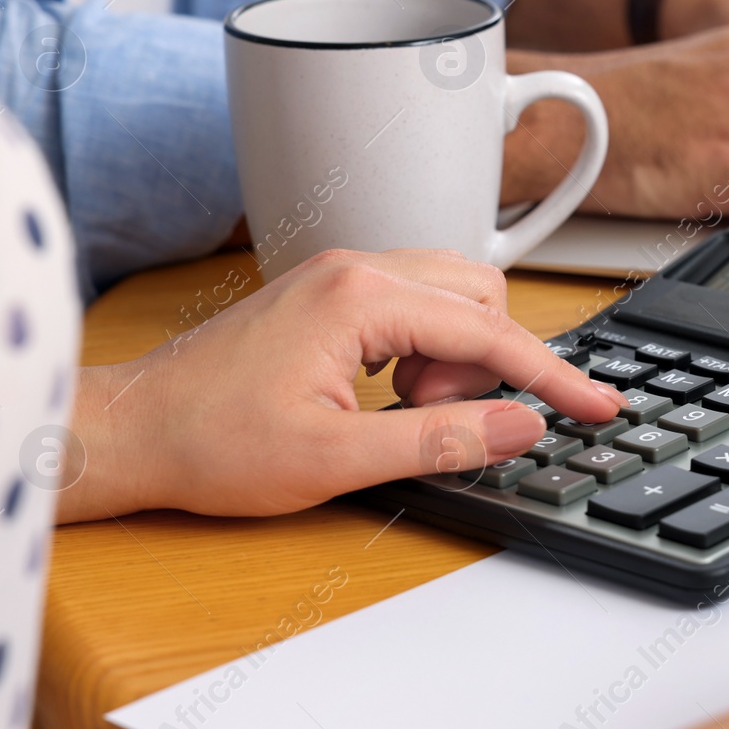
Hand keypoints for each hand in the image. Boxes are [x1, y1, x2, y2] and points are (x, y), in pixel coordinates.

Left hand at [59, 249, 624, 521]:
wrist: (130, 431)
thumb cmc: (209, 443)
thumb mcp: (335, 460)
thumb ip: (440, 438)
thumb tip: (521, 426)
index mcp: (361, 298)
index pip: (490, 331)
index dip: (554, 376)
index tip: (598, 407)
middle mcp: (355, 268)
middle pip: (480, 296)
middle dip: (488, 363)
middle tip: (441, 417)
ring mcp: (340, 276)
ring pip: (451, 297)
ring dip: (454, 357)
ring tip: (402, 409)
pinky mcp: (329, 295)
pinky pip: (414, 306)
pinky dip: (424, 350)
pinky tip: (383, 393)